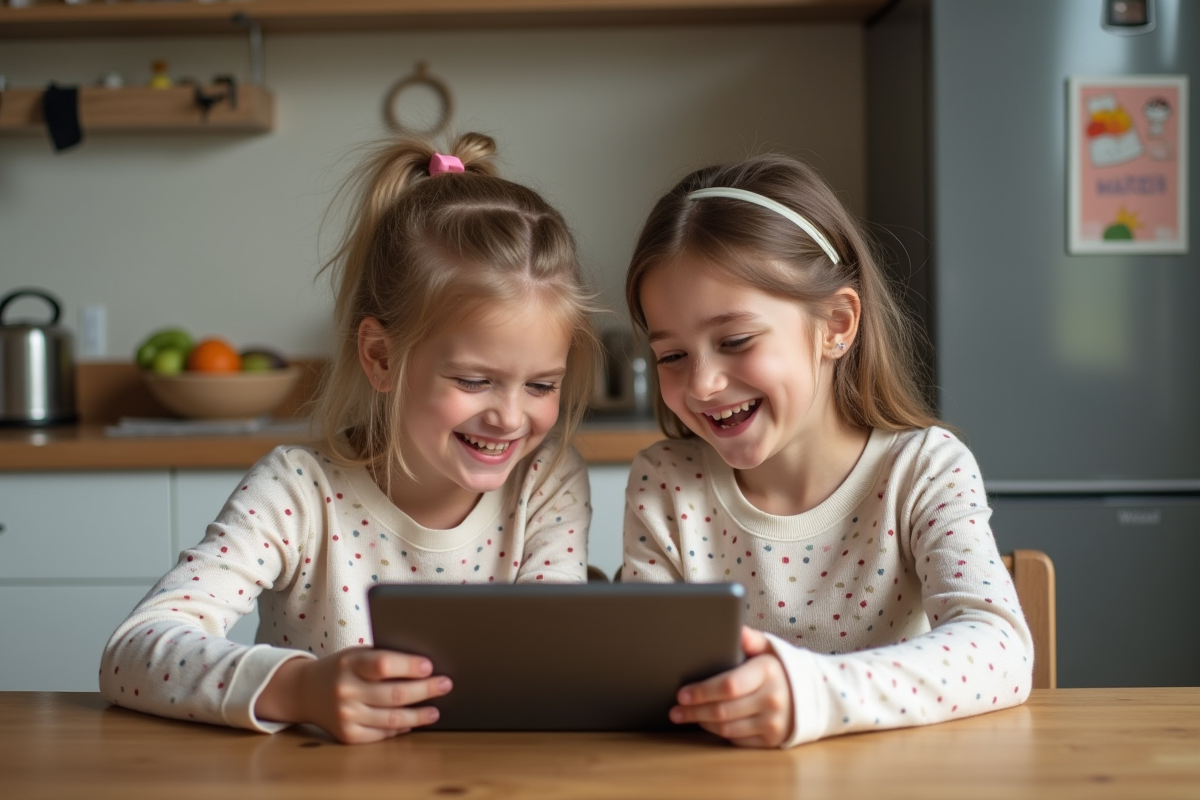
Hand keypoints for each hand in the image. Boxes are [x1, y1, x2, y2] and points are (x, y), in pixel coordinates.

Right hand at [255, 647, 451, 743]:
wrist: (305, 691)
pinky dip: (400, 727)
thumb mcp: (356, 654)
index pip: (384, 664)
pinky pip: (381, 733)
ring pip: (392, 717)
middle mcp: (345, 690)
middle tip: (445, 684)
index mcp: (349, 663)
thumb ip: (383, 657)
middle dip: (425, 689)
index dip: (409, 666)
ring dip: (419, 714)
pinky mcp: (347, 735)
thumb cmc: (342, 667)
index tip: (430, 666)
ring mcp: (346, 715)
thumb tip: (425, 665)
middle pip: (394, 693)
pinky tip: (412, 721)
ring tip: (435, 710)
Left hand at [669, 626, 792, 747]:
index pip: (728, 685)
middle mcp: (772, 699)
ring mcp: (773, 722)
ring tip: (684, 716)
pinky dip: (718, 732)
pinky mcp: (771, 739)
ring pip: (727, 728)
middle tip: (675, 709)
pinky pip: (737, 739)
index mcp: (768, 672)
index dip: (702, 691)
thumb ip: (750, 638)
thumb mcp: (768, 647)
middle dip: (694, 711)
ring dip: (702, 723)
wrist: (810, 695)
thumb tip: (736, 629)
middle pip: (723, 710)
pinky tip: (707, 724)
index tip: (682, 693)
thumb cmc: (778, 668)